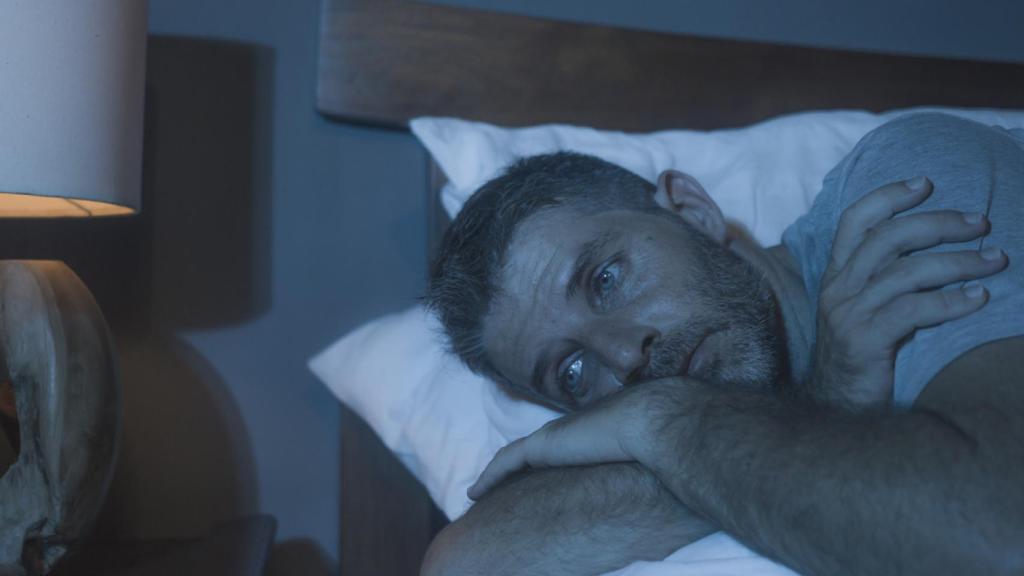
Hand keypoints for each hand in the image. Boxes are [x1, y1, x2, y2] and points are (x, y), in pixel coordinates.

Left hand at [468, 382, 663, 499]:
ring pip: (514, 459)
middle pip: (535, 451)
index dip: (551, 456)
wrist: (655, 422)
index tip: (542, 472)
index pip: (563, 445)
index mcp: (593, 431)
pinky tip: (473, 493)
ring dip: (496, 473)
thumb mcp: (651, 452)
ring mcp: (554, 438)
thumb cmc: (663, 439)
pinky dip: (489, 476)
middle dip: (517, 466)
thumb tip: (660, 493)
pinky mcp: (541, 447)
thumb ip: (645, 460)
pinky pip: (505, 464)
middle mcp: (569, 432)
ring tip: (480, 489)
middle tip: (502, 484)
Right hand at [810, 176, 1007, 407]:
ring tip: (996, 260)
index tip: (926, 183)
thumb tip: (930, 248)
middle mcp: (839, 288)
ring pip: (907, 272)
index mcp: (837, 275)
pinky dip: (952, 301)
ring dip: (959, 262)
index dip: (889, 196)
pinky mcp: (864, 340)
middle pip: (888, 238)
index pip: (856, 220)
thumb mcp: (864, 308)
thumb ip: (883, 278)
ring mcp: (849, 314)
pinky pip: (914, 311)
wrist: (837, 406)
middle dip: (939, 223)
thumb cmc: (862, 355)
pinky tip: (979, 298)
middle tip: (981, 222)